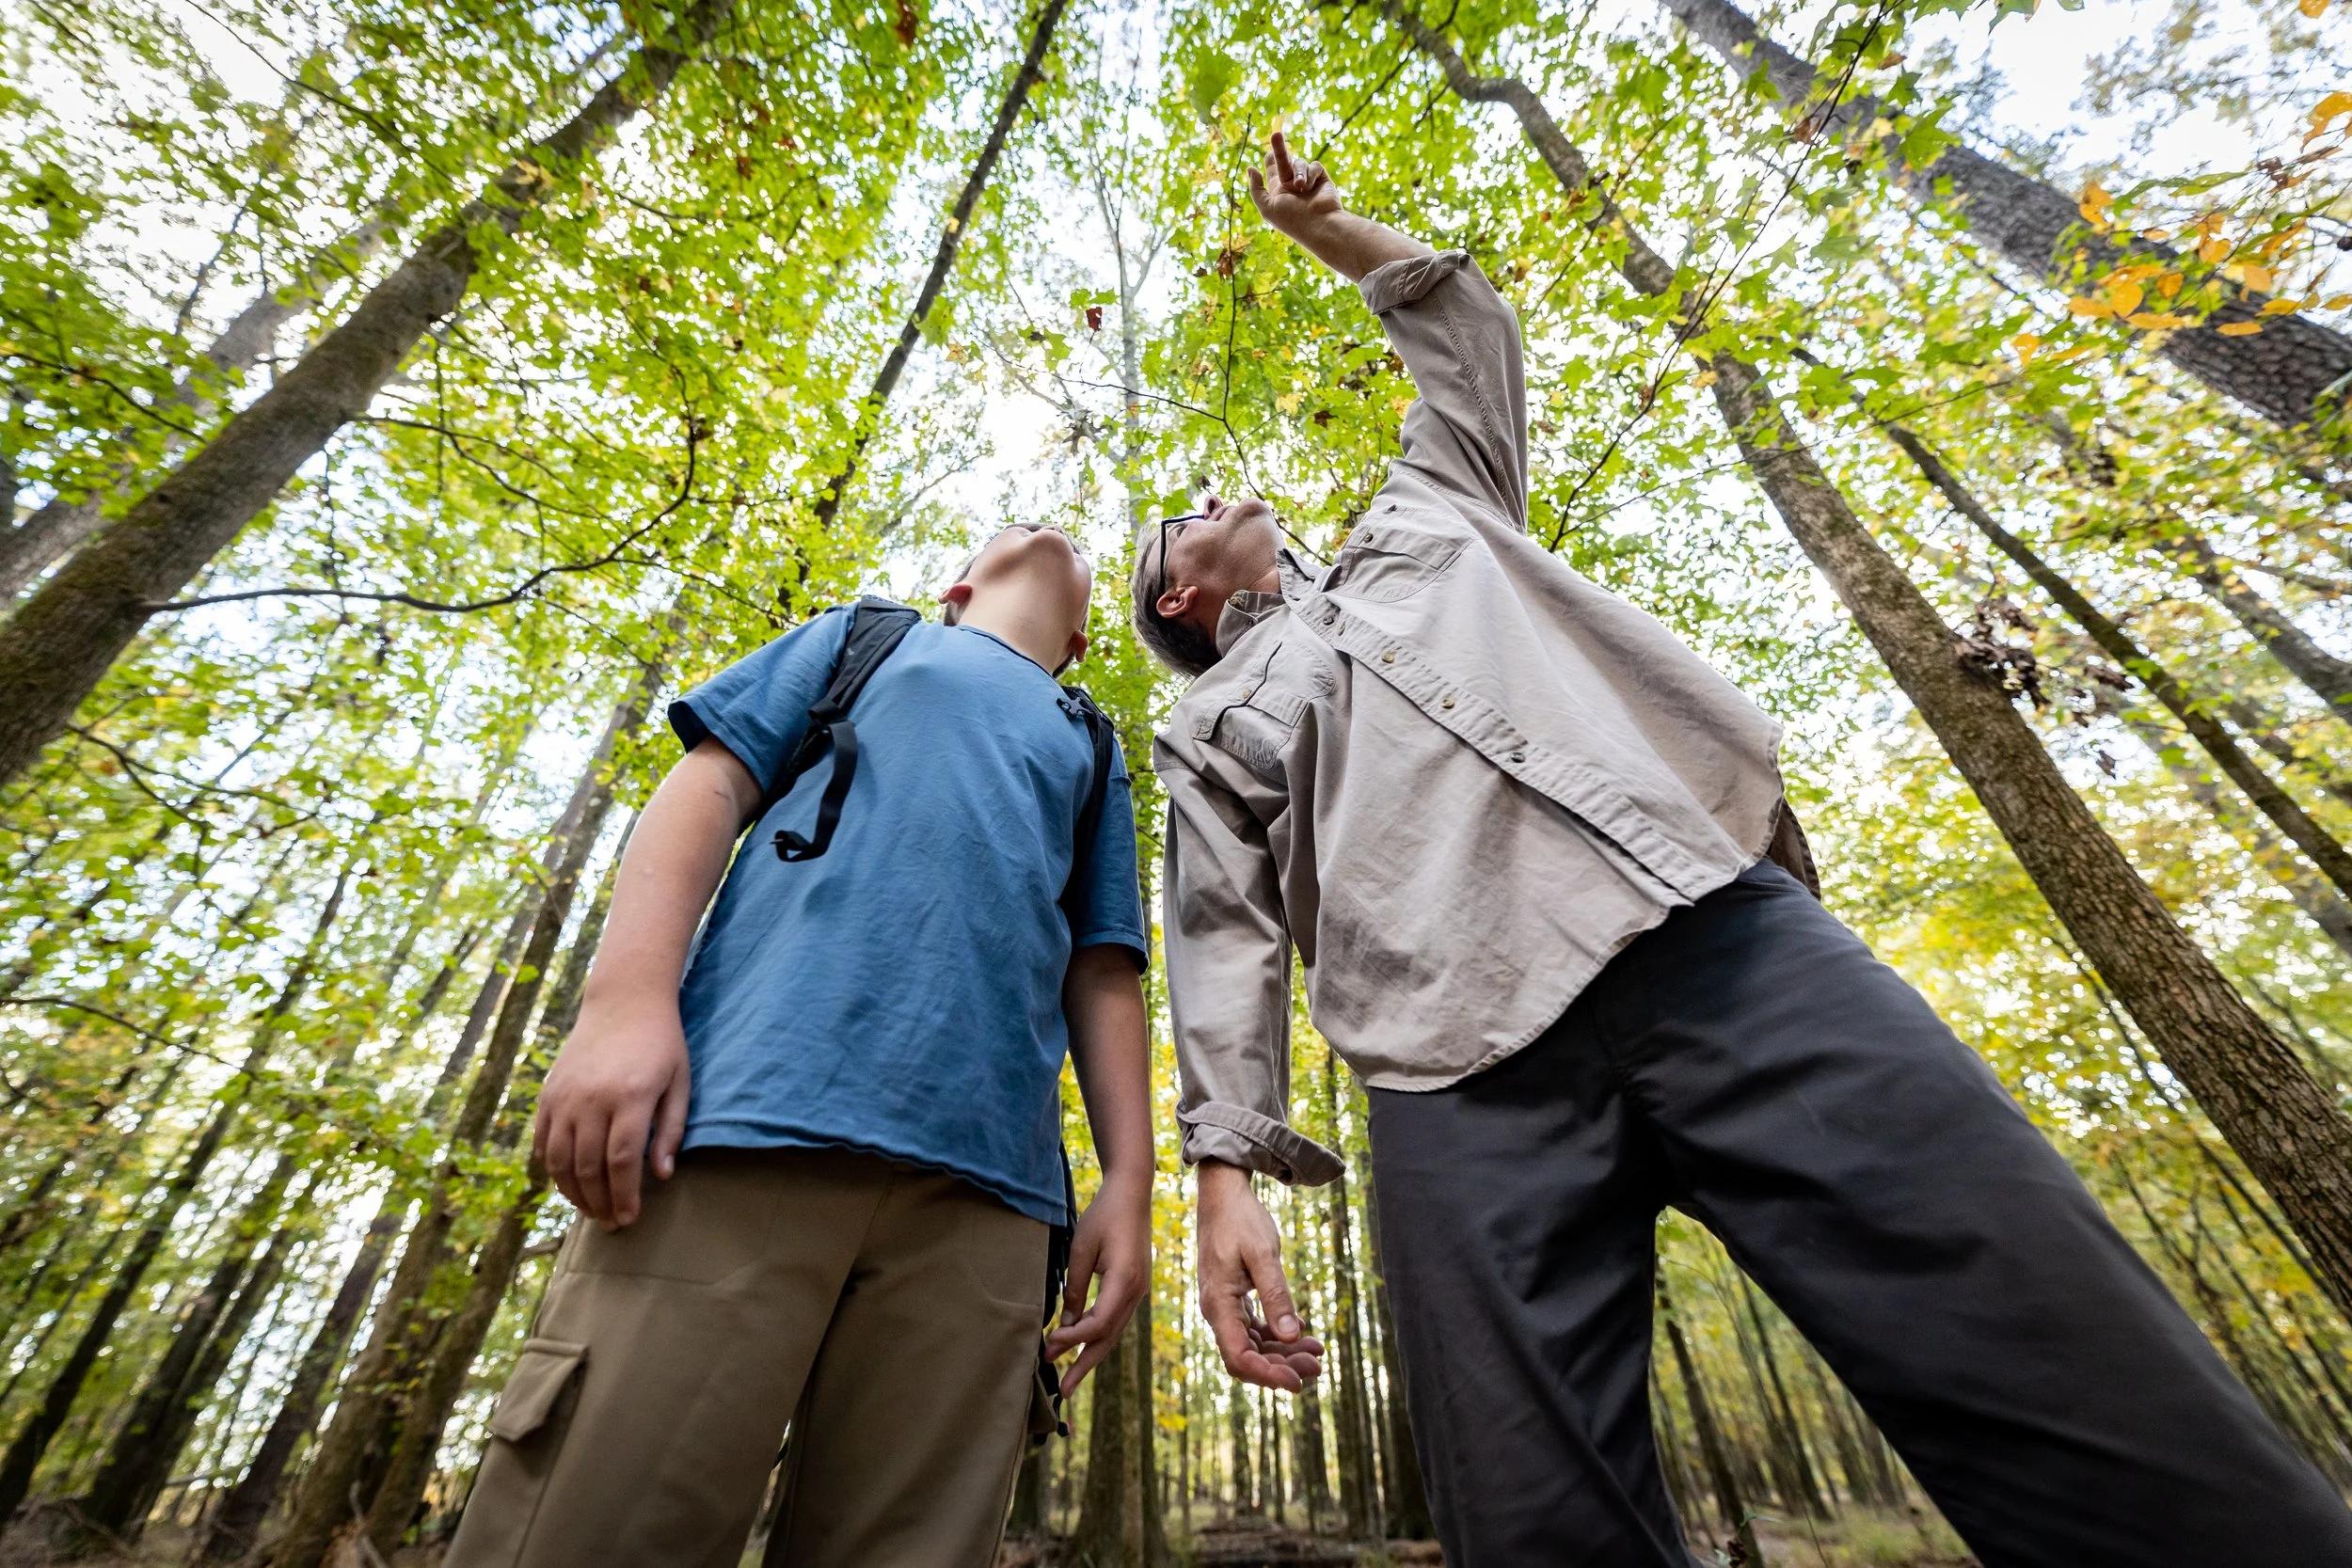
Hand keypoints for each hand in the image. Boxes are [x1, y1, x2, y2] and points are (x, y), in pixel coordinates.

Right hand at [532, 991, 691, 1230]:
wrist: (623, 1001)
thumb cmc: (661, 1044)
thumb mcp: (680, 1083)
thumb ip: (671, 1130)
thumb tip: (661, 1176)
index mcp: (631, 1097)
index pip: (622, 1161)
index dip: (624, 1196)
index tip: (630, 1218)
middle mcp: (592, 1099)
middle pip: (588, 1167)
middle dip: (600, 1203)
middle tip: (612, 1224)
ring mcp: (565, 1096)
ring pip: (559, 1160)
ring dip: (573, 1193)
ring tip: (592, 1210)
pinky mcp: (548, 1094)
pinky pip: (543, 1141)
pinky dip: (552, 1168)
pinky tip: (568, 1184)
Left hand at [1046, 1171, 1150, 1395]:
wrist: (1132, 1194)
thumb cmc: (1104, 1216)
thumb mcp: (1082, 1248)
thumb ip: (1074, 1287)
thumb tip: (1065, 1323)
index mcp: (1125, 1281)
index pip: (1098, 1324)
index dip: (1073, 1339)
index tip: (1049, 1343)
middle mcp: (1136, 1292)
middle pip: (1109, 1337)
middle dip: (1085, 1365)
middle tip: (1063, 1391)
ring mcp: (1139, 1291)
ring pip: (1114, 1332)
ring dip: (1091, 1353)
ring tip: (1070, 1376)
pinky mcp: (1134, 1287)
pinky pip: (1116, 1319)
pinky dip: (1098, 1335)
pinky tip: (1082, 1345)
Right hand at [1196, 1161, 1324, 1391]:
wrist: (1224, 1193)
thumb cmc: (1240, 1219)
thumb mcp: (1262, 1254)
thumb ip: (1276, 1294)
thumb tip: (1292, 1335)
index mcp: (1217, 1304)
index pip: (1238, 1357)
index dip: (1267, 1375)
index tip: (1298, 1382)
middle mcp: (1217, 1311)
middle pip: (1248, 1356)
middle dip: (1282, 1366)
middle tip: (1318, 1365)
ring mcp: (1225, 1305)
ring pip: (1254, 1344)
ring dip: (1284, 1352)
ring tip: (1318, 1351)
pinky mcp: (1235, 1298)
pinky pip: (1256, 1327)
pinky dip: (1279, 1334)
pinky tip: (1303, 1330)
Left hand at [1247, 130, 1342, 240]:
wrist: (1319, 224)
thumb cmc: (1291, 219)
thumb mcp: (1267, 207)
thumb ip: (1256, 188)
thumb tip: (1251, 169)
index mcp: (1279, 190)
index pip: (1273, 168)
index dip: (1270, 159)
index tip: (1266, 153)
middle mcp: (1292, 184)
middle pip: (1284, 159)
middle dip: (1279, 148)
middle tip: (1276, 134)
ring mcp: (1307, 180)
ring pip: (1299, 162)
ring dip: (1298, 173)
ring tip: (1300, 187)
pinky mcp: (1321, 178)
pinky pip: (1314, 165)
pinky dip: (1310, 174)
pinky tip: (1309, 187)